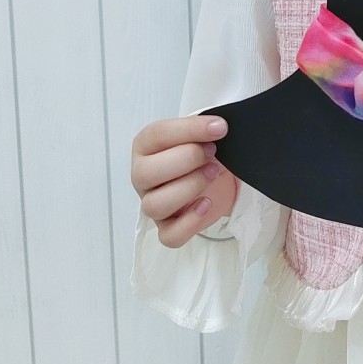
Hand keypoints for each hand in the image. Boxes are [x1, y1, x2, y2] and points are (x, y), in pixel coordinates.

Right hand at [131, 115, 238, 247]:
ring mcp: (152, 203)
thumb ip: (205, 130)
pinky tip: (206, 203)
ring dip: (189, 188)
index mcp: (146, 146)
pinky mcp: (167, 227)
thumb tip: (218, 128)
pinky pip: (169, 235)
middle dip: (186, 159)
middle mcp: (143, 175)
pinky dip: (190, 222)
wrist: (217, 177)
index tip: (219, 128)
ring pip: (155, 205)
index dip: (189, 130)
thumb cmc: (203, 153)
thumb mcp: (203, 135)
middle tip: (212, 153)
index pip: (156, 135)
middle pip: (146, 173)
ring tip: (212, 174)